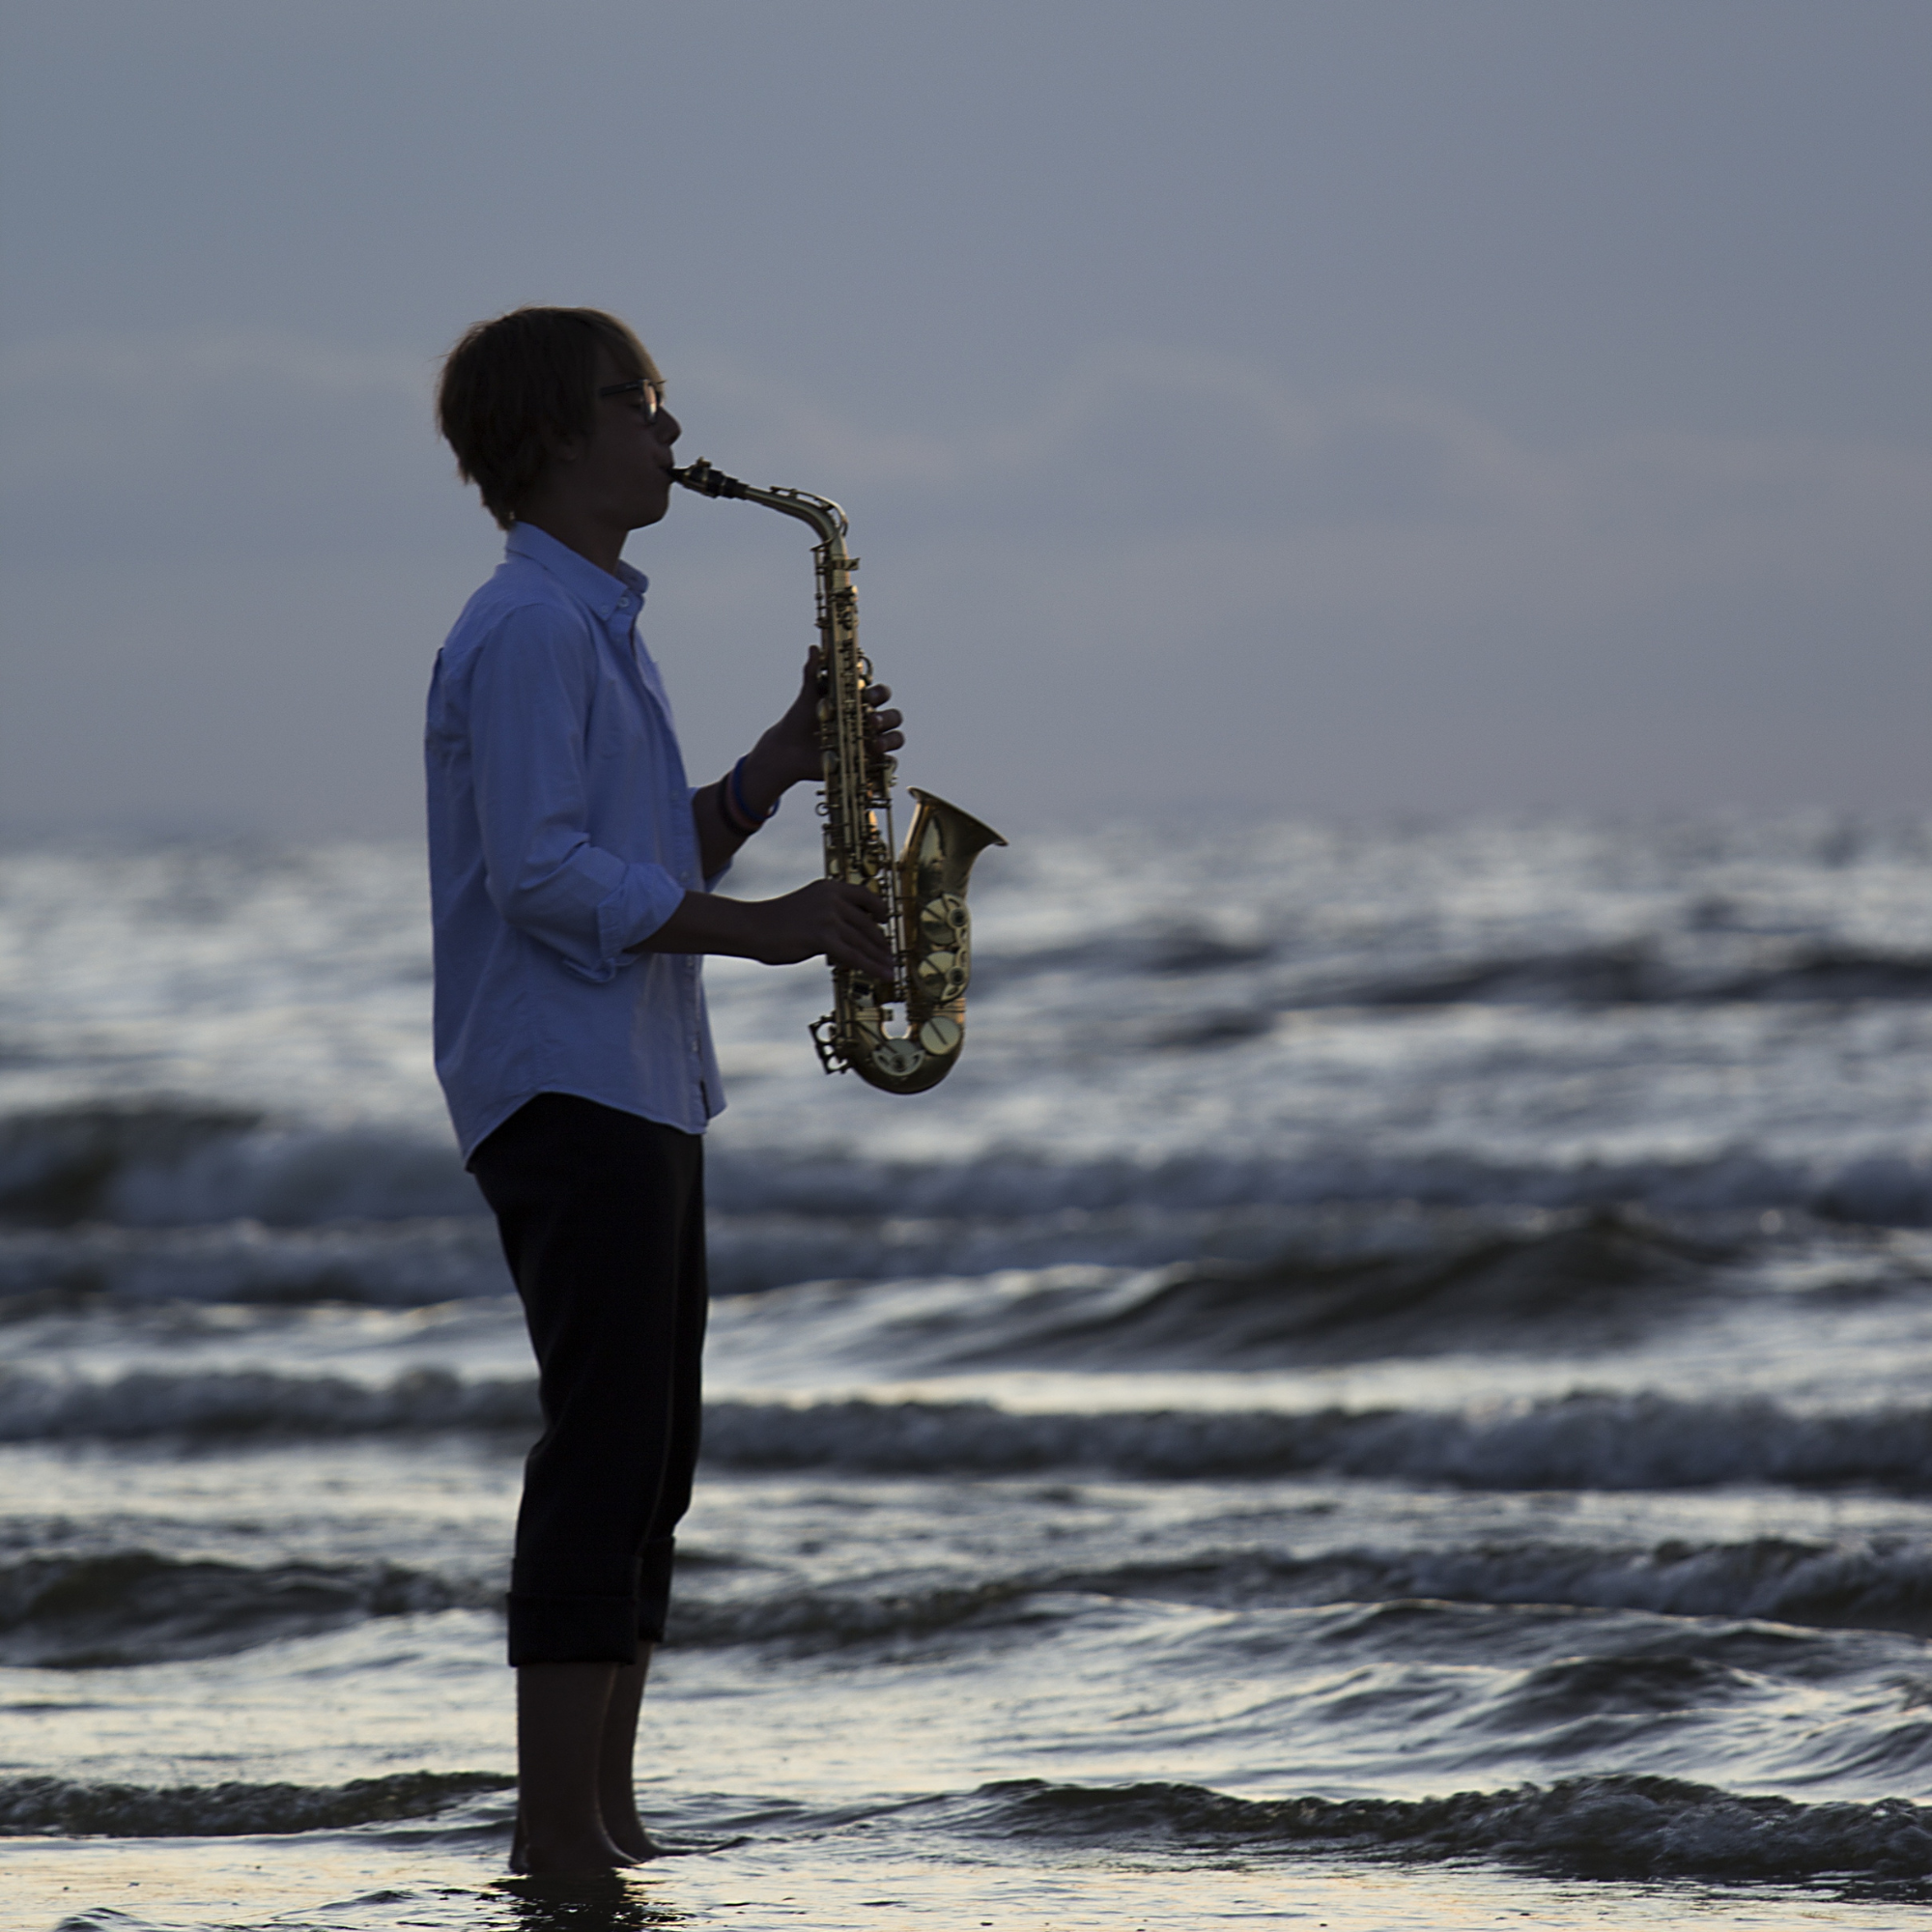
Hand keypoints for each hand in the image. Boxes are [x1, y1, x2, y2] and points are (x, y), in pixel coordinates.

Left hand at [741, 648, 905, 803]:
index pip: (880, 694)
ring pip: (895, 738)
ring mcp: (870, 741)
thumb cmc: (801, 719)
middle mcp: (869, 721)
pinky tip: (873, 758)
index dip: (878, 694)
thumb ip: (813, 672)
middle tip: (871, 721)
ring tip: (874, 744)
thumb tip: (814, 648)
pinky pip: (887, 762)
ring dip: (890, 739)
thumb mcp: (808, 695)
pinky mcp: (867, 762)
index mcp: (859, 702)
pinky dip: (886, 760)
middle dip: (887, 717)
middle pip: (893, 716)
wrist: (789, 749)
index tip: (866, 696)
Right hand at [745, 879, 894, 979]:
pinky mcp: (823, 937)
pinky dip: (872, 967)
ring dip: (880, 958)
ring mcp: (829, 917)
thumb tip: (851, 935)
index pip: (866, 895)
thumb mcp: (809, 907)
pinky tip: (883, 975)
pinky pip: (854, 956)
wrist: (751, 927)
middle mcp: (833, 899)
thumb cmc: (776, 921)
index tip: (886, 921)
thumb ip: (831, 914)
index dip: (880, 910)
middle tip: (891, 955)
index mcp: (830, 887)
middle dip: (882, 943)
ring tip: (891, 969)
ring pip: (864, 942)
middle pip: (868, 924)